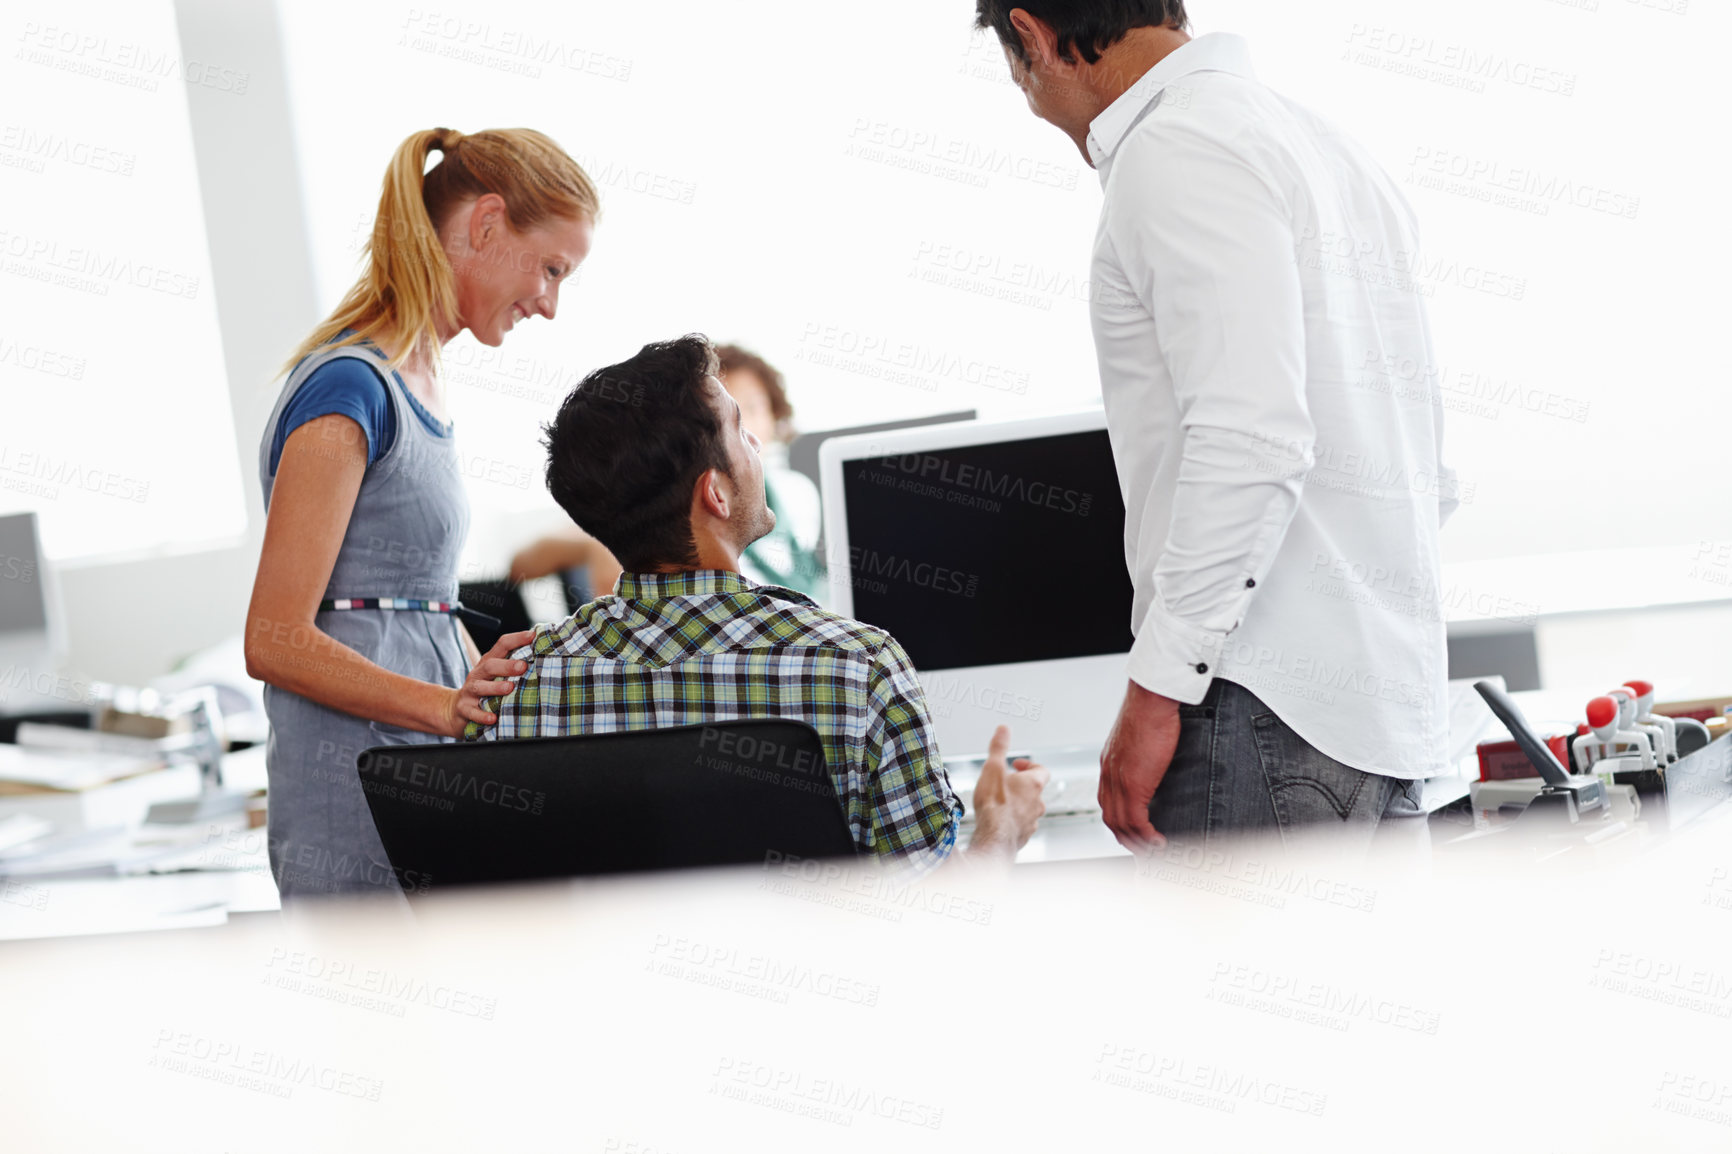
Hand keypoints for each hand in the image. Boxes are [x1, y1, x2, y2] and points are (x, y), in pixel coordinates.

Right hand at [441, 629, 534, 736]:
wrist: (456, 708)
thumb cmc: (486, 689)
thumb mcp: (496, 675)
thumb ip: (515, 667)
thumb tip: (543, 656)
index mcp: (489, 662)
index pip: (502, 645)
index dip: (516, 639)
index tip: (532, 636)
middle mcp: (478, 674)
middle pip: (490, 665)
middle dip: (506, 665)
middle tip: (523, 666)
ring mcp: (469, 691)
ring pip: (480, 687)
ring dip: (495, 687)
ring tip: (510, 688)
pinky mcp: (464, 708)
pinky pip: (472, 712)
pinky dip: (482, 715)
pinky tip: (493, 718)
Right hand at [968, 725, 1048, 857]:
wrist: (994, 837)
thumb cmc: (995, 805)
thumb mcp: (993, 768)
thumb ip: (999, 747)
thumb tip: (1004, 730)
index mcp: (1034, 784)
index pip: (1041, 770)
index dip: (1030, 766)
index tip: (1017, 765)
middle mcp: (1038, 802)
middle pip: (1035, 790)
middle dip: (1021, 785)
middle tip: (1006, 783)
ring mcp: (1032, 820)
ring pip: (1029, 808)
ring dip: (1018, 803)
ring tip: (1001, 802)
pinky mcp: (1024, 835)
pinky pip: (1022, 824)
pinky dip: (1014, 820)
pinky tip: (1000, 820)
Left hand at [1098, 680, 1181, 852]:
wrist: (1150, 701)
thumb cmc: (1148, 711)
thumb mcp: (1136, 738)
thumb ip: (1138, 755)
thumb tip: (1151, 763)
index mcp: (1109, 765)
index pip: (1107, 801)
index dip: (1118, 820)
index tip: (1130, 831)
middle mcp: (1109, 775)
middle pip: (1110, 817)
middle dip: (1125, 837)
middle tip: (1141, 849)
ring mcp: (1119, 781)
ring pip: (1121, 823)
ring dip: (1136, 841)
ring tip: (1151, 850)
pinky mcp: (1134, 784)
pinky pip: (1136, 819)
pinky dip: (1145, 835)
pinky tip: (1157, 840)